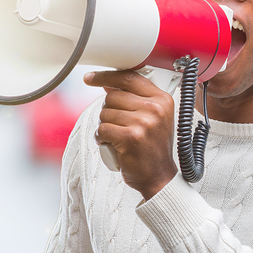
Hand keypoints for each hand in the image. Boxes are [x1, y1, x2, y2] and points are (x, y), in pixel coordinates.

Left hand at [84, 69, 177, 199]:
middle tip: (118, 127)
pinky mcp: (131, 137)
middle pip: (112, 96)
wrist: (159, 177)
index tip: (90, 78)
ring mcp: (144, 123)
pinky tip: (112, 145)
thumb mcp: (152, 118)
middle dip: (108, 112)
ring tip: (118, 138)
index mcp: (162, 99)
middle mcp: (155, 108)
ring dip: (105, 127)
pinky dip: (101, 138)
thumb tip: (108, 84)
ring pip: (104, 113)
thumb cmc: (152, 148)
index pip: (128, 78)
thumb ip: (135, 99)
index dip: (106, 76)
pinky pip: (101, 129)